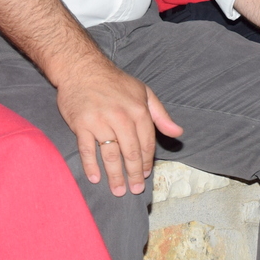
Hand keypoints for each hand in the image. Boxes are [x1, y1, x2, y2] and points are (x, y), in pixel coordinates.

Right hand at [54, 58, 183, 195]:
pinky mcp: (81, 125)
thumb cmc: (115, 82)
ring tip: (118, 191)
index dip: (147, 161)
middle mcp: (121, 117)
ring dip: (115, 175)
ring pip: (111, 155)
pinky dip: (91, 166)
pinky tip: (96, 178)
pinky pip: (87, 150)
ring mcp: (100, 122)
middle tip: (135, 190)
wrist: (82, 68)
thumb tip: (178, 132)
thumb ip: (161, 114)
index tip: (146, 174)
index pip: (146, 143)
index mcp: (138, 110)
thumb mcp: (144, 92)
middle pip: (130, 152)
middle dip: (134, 174)